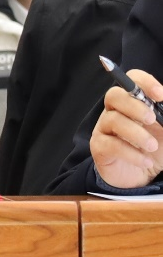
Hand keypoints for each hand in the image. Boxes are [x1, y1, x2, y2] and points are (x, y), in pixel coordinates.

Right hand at [90, 69, 162, 188]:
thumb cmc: (155, 148)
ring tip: (152, 146)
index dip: (143, 82)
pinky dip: (131, 153)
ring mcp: (105, 128)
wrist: (142, 176)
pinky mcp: (99, 146)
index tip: (160, 94)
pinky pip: (110, 144)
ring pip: (113, 120)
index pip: (131, 80)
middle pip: (114, 96)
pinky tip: (145, 161)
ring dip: (137, 134)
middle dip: (135, 106)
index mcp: (133, 102)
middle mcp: (115, 111)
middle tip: (152, 120)